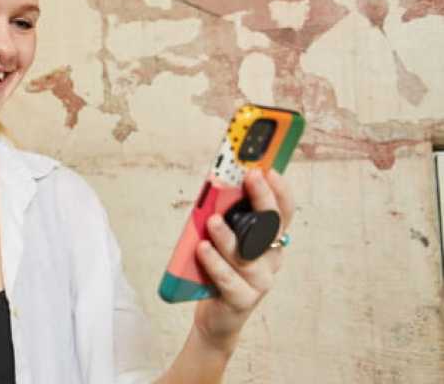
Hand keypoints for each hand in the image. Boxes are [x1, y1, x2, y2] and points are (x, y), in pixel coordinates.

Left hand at [192, 168, 294, 350]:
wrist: (216, 316)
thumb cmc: (219, 269)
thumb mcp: (224, 240)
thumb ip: (226, 218)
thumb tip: (218, 185)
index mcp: (270, 242)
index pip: (283, 213)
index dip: (280, 191)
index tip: (269, 170)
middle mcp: (271, 260)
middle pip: (271, 228)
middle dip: (263, 199)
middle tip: (251, 178)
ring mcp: (260, 282)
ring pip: (247, 255)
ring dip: (229, 236)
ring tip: (213, 221)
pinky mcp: (242, 300)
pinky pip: (229, 280)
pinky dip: (215, 263)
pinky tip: (203, 249)